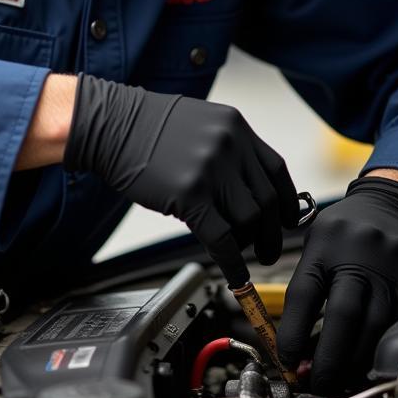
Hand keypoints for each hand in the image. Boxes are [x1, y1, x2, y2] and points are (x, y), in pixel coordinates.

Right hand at [64, 74, 299, 285]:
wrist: (110, 125)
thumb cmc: (147, 126)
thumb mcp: (200, 123)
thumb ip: (227, 148)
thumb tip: (246, 187)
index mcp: (235, 127)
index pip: (276, 171)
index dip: (287, 202)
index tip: (287, 221)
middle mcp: (230, 145)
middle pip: (268, 200)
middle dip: (271, 233)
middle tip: (267, 250)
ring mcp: (211, 170)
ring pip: (249, 220)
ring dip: (248, 244)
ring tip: (239, 253)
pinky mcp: (190, 195)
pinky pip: (222, 238)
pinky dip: (233, 263)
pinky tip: (235, 274)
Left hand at [277, 177, 397, 396]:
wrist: (393, 202)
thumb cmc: (345, 229)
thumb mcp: (316, 243)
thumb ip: (307, 288)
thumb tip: (295, 345)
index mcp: (324, 245)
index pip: (304, 294)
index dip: (293, 333)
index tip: (286, 361)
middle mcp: (357, 256)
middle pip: (343, 315)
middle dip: (328, 358)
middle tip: (316, 383)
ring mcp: (388, 269)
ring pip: (374, 327)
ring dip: (354, 362)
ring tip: (339, 380)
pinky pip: (394, 324)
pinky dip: (376, 348)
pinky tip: (363, 362)